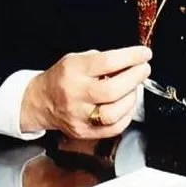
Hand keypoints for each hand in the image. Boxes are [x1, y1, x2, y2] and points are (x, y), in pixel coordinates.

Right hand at [20, 47, 150, 138]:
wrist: (41, 101)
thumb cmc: (63, 78)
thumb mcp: (78, 59)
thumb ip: (104, 60)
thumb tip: (133, 62)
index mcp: (73, 71)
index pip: (107, 62)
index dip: (131, 57)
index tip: (144, 54)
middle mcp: (75, 94)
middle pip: (112, 90)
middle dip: (135, 78)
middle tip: (144, 70)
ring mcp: (79, 116)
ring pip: (114, 112)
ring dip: (131, 98)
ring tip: (133, 88)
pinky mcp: (84, 132)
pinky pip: (114, 128)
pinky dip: (126, 116)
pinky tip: (126, 105)